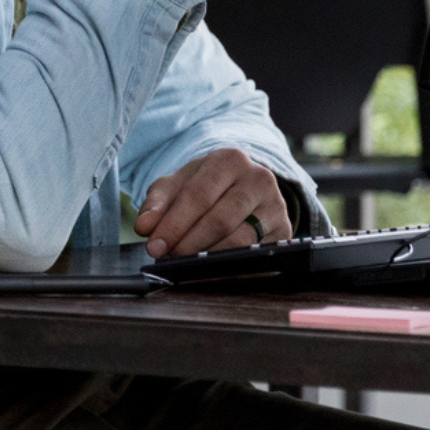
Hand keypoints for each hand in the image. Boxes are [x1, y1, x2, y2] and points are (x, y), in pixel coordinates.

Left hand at [134, 149, 292, 258]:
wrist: (245, 186)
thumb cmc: (207, 186)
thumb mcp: (179, 185)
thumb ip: (157, 203)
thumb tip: (145, 226)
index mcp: (230, 160)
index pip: (199, 195)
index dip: (174, 223)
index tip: (155, 245)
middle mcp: (258, 178)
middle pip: (220, 219)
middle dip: (189, 243)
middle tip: (167, 258)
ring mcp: (276, 206)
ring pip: (240, 240)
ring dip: (208, 257)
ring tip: (186, 263)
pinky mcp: (284, 231)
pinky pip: (254, 255)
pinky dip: (230, 266)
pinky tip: (211, 270)